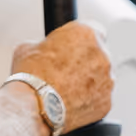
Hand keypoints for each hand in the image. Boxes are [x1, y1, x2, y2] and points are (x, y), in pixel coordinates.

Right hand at [8, 18, 112, 135]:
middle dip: (84, 61)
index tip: (71, 48)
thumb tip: (42, 51)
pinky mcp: (106, 102)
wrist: (33, 106)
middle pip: (98, 54)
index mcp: (85, 34)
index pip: (92, 29)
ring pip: (101, 77)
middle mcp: (102, 54)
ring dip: (89, 81)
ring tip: (66, 90)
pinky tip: (71, 102)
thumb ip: (44, 45)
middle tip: (64, 71)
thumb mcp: (27, 47)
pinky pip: (100, 98)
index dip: (79, 40)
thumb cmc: (31, 77)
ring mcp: (107, 80)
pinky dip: (89, 100)